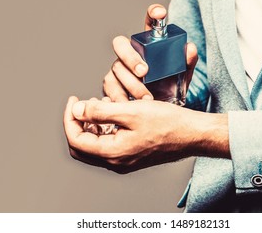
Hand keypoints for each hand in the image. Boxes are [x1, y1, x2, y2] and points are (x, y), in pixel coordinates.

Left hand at [63, 96, 229, 173]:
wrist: (192, 135)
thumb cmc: (167, 123)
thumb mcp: (130, 111)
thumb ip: (100, 112)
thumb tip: (77, 110)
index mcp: (112, 153)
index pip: (76, 139)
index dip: (69, 118)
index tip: (73, 100)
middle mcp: (116, 162)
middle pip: (81, 147)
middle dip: (76, 124)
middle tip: (80, 105)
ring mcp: (124, 161)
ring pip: (94, 146)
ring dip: (90, 126)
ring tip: (97, 105)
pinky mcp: (132, 156)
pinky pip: (108, 145)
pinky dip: (103, 129)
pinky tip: (112, 114)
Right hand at [103, 4, 197, 101]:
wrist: (158, 112)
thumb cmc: (168, 88)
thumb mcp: (181, 77)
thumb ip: (186, 63)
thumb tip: (190, 49)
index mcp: (149, 45)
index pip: (149, 24)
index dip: (153, 14)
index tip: (160, 13)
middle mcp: (130, 53)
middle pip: (121, 44)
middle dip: (131, 57)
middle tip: (144, 71)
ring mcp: (118, 68)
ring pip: (116, 69)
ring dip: (131, 84)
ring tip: (146, 97)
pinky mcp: (111, 85)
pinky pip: (110, 88)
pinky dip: (120, 97)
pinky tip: (130, 104)